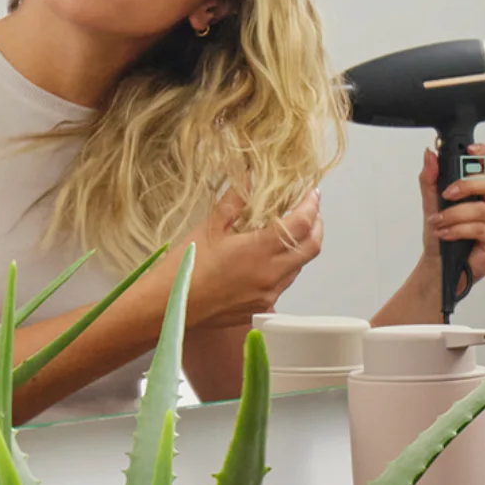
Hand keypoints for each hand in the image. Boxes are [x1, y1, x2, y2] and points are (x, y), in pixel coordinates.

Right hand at [182, 185, 324, 324]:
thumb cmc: (186, 265)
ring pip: (299, 267)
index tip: (312, 192)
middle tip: (310, 209)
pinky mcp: (262, 307)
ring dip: (301, 247)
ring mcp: (269, 295)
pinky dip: (285, 265)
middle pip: (311, 248)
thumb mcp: (210, 226)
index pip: (300, 225)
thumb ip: (237, 200)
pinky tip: (270, 256)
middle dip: (317, 226)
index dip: (311, 206)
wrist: (167, 306)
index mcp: (259, 251)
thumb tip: (252, 177)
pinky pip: (284, 283)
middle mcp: (271, 275)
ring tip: (289, 230)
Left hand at [421, 143, 484, 288]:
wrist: (438, 265)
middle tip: (447, 194)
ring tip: (439, 222)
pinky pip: (480, 229)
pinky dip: (459, 230)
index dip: (483, 154)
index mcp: (479, 192)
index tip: (469, 148)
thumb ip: (430, 179)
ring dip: (455, 215)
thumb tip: (430, 156)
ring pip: (481, 209)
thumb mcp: (430, 203)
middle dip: (467, 185)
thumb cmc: (440, 236)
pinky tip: (447, 234)